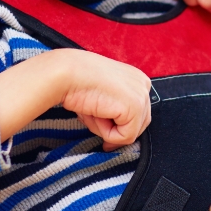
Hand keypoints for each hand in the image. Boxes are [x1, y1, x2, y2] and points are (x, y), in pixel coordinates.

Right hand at [0, 49, 151, 150]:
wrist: (67, 73)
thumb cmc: (78, 82)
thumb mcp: (103, 94)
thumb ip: (115, 108)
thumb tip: (118, 134)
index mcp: (136, 78)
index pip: (138, 112)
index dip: (119, 124)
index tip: (102, 125)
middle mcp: (144, 84)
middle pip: (138, 124)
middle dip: (115, 128)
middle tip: (92, 117)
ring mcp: (142, 96)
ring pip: (131, 132)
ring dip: (108, 130)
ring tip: (92, 111)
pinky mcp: (135, 108)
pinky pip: (125, 137)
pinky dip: (107, 133)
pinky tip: (96, 114)